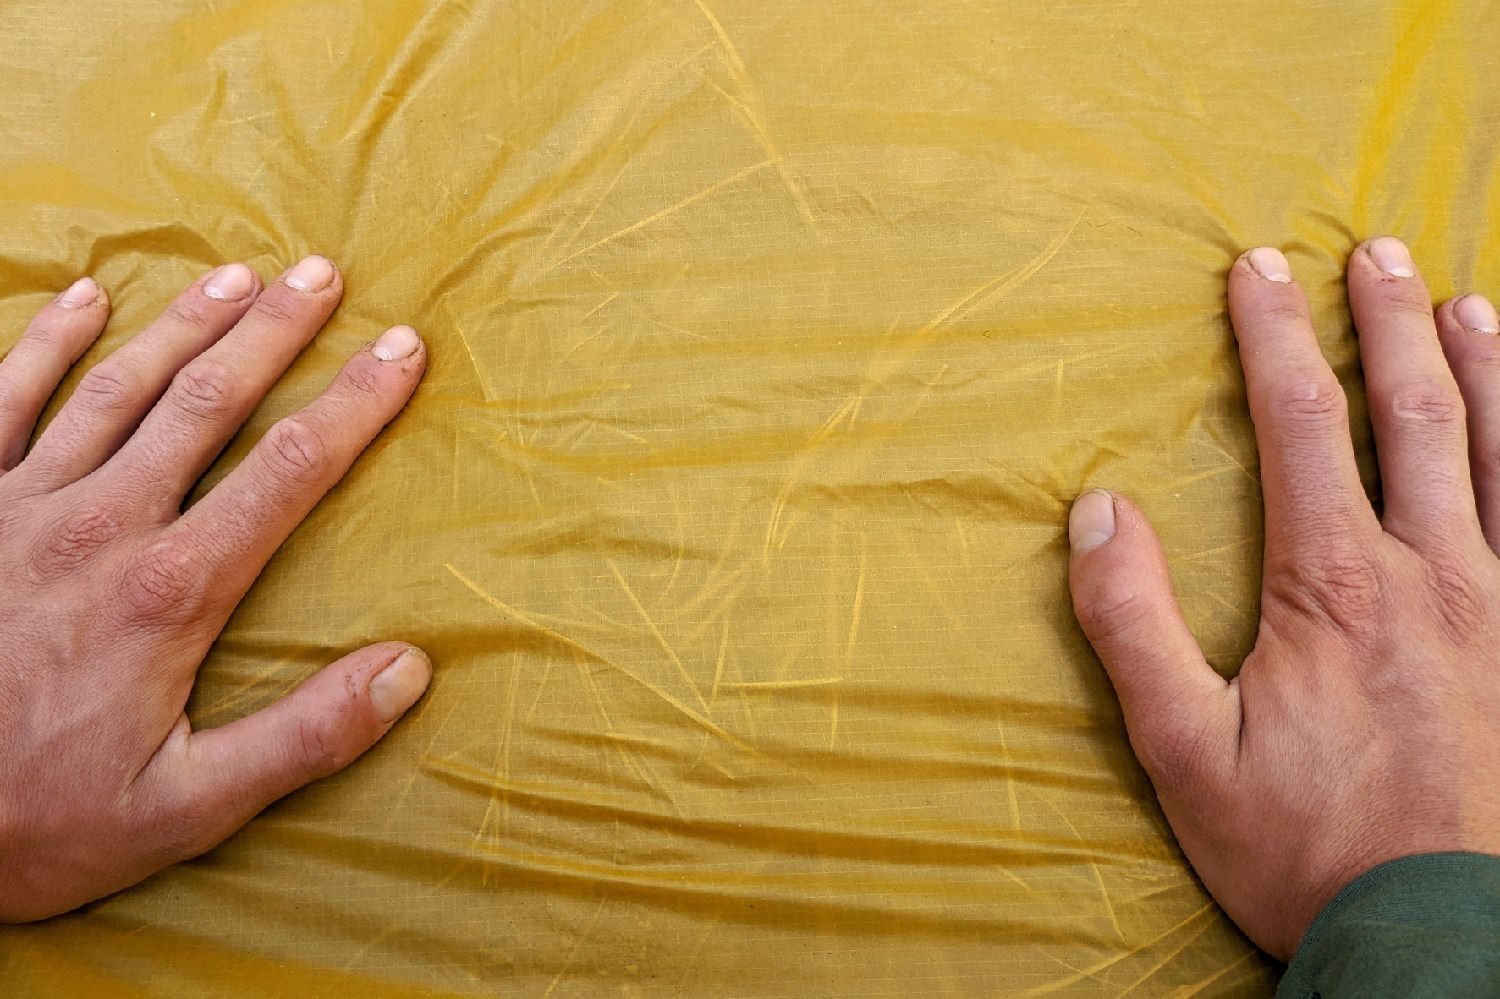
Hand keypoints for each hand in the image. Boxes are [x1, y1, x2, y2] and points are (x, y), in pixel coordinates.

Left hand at [0, 257, 431, 921]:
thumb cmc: (33, 821)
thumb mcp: (184, 809)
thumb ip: (303, 738)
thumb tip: (408, 670)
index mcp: (169, 591)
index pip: (289, 472)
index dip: (355, 402)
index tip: (403, 349)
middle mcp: (99, 527)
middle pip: (207, 403)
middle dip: (274, 333)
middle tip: (322, 275)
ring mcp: (19, 508)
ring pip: (117, 388)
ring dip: (185, 324)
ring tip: (239, 273)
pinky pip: (2, 402)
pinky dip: (44, 344)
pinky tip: (85, 298)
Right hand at [1067, 237, 1499, 959]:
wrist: (1436, 937)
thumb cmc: (1301, 846)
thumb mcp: (1179, 749)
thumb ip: (1131, 624)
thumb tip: (1097, 512)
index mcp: (1336, 586)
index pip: (1300, 425)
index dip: (1273, 336)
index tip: (1255, 267)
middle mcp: (1435, 573)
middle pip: (1416, 413)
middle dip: (1388, 321)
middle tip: (1374, 251)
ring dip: (1485, 366)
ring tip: (1467, 302)